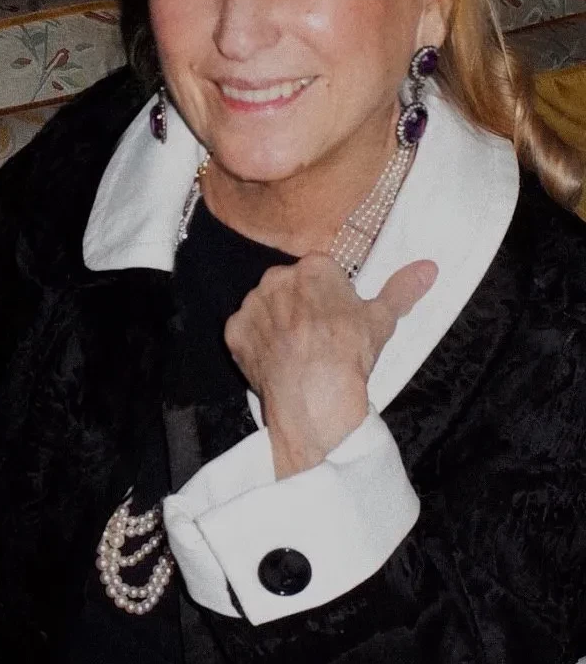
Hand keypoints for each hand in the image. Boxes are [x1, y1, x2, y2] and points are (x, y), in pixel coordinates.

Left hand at [224, 255, 436, 477]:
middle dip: (301, 306)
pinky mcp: (234, 332)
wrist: (313, 395)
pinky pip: (246, 333)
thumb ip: (401, 289)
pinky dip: (257, 345)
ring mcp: (252, 305)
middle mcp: (277, 278)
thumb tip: (428, 268)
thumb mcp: (382, 319)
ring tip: (297, 352)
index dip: (331, 297)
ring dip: (277, 324)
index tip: (338, 319)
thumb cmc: (349, 354)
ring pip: (266, 308)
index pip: (322, 273)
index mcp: (313, 268)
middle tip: (318, 338)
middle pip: (291, 287)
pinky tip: (275, 361)